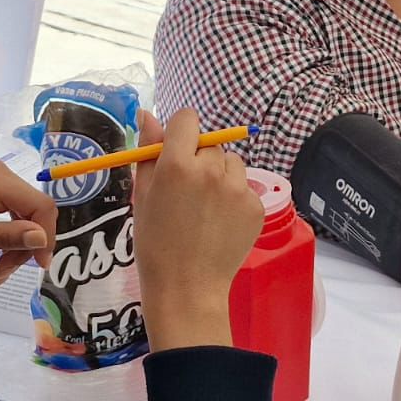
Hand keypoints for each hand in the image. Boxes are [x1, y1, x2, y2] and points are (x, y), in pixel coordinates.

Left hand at [0, 160, 57, 287]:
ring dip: (19, 245)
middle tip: (4, 273)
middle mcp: (2, 173)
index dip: (46, 236)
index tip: (38, 265)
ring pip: (28, 214)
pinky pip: (16, 211)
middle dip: (27, 246)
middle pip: (35, 211)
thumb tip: (42, 239)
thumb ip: (6, 237)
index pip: (41, 206)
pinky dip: (12, 235)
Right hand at [132, 109, 264, 350]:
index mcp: (176, 164)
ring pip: (231, 162)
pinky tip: (220, 221)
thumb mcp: (143, 195)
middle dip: (199, 158)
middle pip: (209, 143)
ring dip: (220, 175)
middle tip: (187, 191)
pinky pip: (245, 187)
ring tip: (205, 208)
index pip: (187, 118)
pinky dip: (235, 198)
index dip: (180, 132)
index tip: (176, 150)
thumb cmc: (155, 243)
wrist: (187, 287)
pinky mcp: (257, 205)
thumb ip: (148, 151)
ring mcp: (238, 188)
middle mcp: (210, 169)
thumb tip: (148, 114)